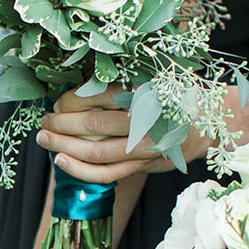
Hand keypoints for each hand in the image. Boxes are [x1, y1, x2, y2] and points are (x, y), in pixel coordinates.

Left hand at [36, 87, 206, 185]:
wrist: (204, 123)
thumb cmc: (171, 93)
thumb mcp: (152, 74)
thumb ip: (119, 76)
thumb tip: (74, 79)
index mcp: (146, 92)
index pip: (98, 96)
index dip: (71, 101)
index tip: (58, 102)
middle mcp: (145, 122)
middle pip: (93, 125)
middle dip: (61, 124)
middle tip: (44, 121)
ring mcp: (143, 148)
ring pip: (95, 153)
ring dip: (64, 147)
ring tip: (44, 139)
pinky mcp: (140, 166)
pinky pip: (105, 174)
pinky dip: (79, 170)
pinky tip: (61, 161)